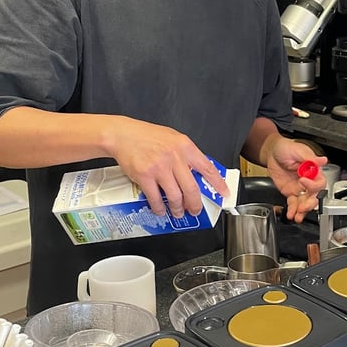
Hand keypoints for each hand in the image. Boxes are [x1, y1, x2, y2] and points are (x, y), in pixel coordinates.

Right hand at [109, 118, 227, 217]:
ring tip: (178, 212)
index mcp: (185, 146)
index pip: (207, 168)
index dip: (218, 183)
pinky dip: (159, 208)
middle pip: (192, 188)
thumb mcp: (173, 138)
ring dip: (178, 209)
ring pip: (175, 196)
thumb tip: (199, 171)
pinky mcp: (144, 176)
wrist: (123, 135)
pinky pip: (155, 198)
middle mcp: (174, 157)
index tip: (223, 193)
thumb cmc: (147, 136)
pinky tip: (160, 210)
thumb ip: (186, 154)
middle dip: (195, 204)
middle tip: (196, 210)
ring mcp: (159, 168)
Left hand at [260, 135, 327, 222]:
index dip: (313, 185)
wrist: (272, 153)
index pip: (319, 182)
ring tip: (297, 215)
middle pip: (315, 196)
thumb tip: (322, 160)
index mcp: (313, 171)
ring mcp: (300, 188)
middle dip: (310, 204)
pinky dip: (293, 210)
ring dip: (302, 211)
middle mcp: (309, 181)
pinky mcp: (291, 193)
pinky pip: (294, 204)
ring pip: (305, 203)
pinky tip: (291, 214)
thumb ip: (310, 157)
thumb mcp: (298, 150)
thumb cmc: (286, 148)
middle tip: (303, 207)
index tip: (302, 181)